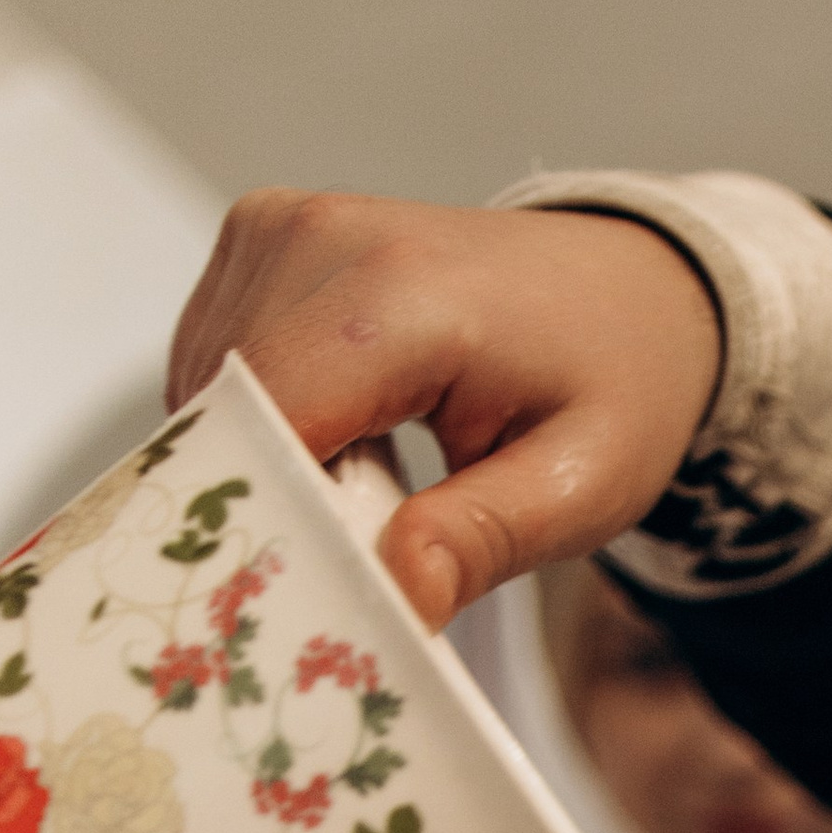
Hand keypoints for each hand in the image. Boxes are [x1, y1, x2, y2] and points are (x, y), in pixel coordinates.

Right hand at [168, 190, 721, 628]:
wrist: (625, 292)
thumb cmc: (612, 383)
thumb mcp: (584, 484)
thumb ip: (486, 538)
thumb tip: (400, 592)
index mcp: (403, 295)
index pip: (269, 419)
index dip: (267, 518)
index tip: (302, 604)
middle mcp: (323, 238)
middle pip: (224, 409)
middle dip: (268, 501)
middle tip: (356, 561)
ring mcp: (284, 227)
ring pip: (206, 392)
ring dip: (265, 463)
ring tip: (370, 492)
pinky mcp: (265, 238)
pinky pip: (214, 364)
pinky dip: (262, 423)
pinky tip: (344, 446)